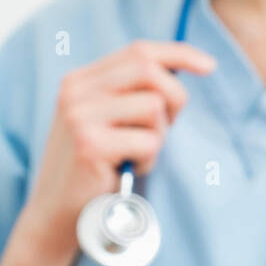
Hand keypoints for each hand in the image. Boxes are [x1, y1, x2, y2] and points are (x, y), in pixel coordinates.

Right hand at [19, 40, 215, 254]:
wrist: (56, 214)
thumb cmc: (95, 167)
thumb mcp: (109, 120)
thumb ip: (132, 93)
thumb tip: (184, 68)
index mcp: (80, 80)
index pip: (139, 51)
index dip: (179, 54)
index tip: (209, 65)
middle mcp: (76, 92)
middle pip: (149, 71)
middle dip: (174, 97)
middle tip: (168, 126)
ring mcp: (80, 117)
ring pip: (154, 107)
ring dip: (157, 137)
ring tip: (134, 155)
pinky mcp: (90, 145)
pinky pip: (149, 141)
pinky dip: (148, 160)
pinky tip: (126, 171)